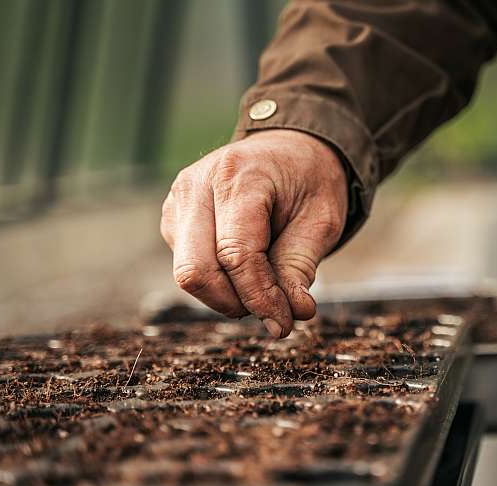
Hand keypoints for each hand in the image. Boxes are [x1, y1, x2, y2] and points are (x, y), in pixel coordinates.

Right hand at [160, 130, 347, 337]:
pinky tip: (246, 268)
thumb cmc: (310, 181)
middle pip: (196, 270)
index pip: (236, 254)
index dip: (259, 297)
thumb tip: (292, 314)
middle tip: (272, 310)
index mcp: (238, 176)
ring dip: (226, 295)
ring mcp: (178, 201)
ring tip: (264, 284)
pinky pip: (188, 265)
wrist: (291, 149)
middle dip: (235, 302)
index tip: (283, 324)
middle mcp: (197, 185)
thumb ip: (300, 267)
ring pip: (188, 273)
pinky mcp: (174, 219)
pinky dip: (218, 281)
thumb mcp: (321, 221)